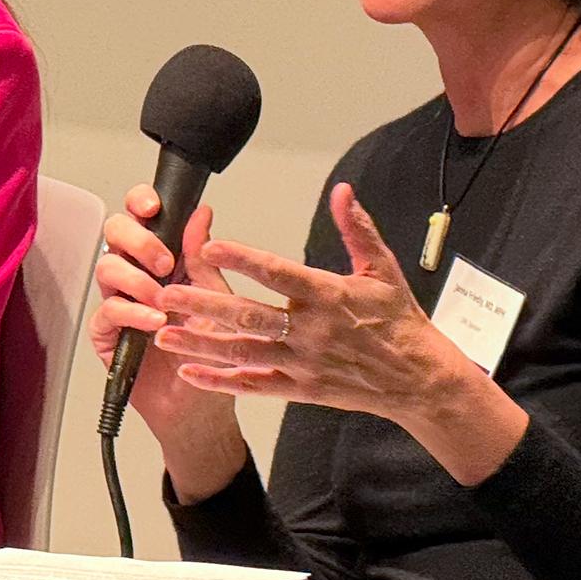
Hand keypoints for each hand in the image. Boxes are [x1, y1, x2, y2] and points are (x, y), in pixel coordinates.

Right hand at [89, 185, 246, 495]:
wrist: (201, 405)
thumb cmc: (212, 352)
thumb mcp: (217, 299)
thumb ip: (202, 258)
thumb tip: (201, 213)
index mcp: (163, 260)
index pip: (141, 218)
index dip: (140, 203)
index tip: (153, 206)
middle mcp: (136, 275)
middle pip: (114, 234)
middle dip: (136, 239)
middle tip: (163, 260)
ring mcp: (119, 302)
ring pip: (107, 268)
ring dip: (136, 280)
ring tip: (162, 302)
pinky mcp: (106, 334)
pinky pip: (107, 311)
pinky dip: (131, 314)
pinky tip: (153, 324)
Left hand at [153, 183, 462, 426]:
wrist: (419, 379)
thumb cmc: (398, 321)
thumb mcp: (384, 270)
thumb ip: (357, 229)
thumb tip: (343, 191)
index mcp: (329, 296)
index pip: (278, 273)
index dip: (242, 260)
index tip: (209, 247)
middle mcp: (311, 330)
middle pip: (249, 315)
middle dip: (203, 305)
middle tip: (164, 293)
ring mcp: (302, 362)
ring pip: (242, 352)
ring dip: (200, 343)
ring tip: (162, 334)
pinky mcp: (299, 388)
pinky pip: (253, 384)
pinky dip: (220, 381)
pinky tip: (189, 373)